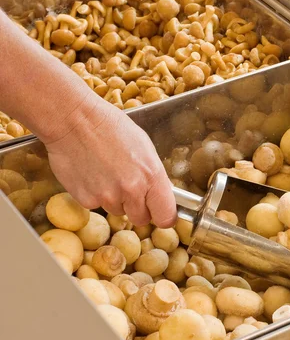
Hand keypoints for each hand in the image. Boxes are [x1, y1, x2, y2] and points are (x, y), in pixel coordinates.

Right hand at [44, 96, 176, 227]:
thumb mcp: (144, 146)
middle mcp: (132, 191)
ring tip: (106, 173)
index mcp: (151, 176)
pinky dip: (95, 194)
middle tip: (129, 189)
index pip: (166, 215)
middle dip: (138, 209)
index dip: (164, 217)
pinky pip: (96, 205)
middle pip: (141, 219)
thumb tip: (160, 194)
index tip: (161, 214)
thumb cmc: (110, 127)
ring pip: (118, 211)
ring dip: (115, 200)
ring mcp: (108, 197)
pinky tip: (91, 174)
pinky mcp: (86, 200)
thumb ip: (153, 175)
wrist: (73, 120)